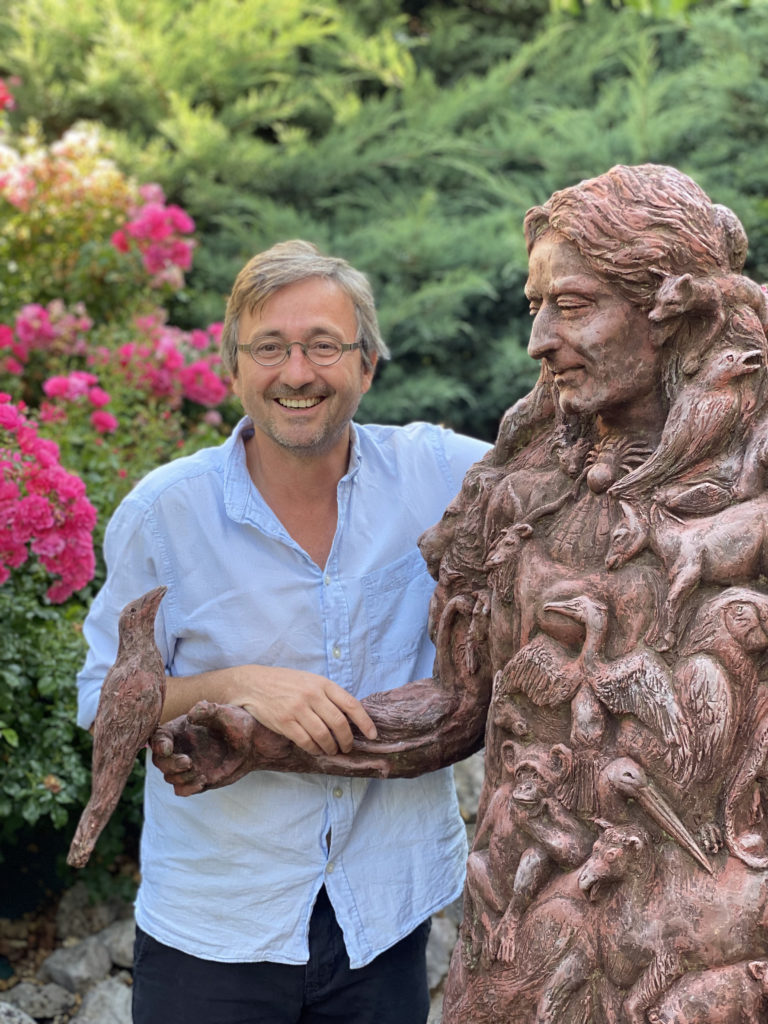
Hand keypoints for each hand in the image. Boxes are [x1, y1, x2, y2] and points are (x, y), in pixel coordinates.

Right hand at [151, 701, 290, 795]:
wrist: (254, 743)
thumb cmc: (238, 723)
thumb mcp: (224, 712)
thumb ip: (208, 710)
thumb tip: (191, 715)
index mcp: (181, 729)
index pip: (157, 737)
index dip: (156, 744)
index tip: (167, 748)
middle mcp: (181, 747)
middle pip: (159, 761)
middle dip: (170, 763)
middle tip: (188, 761)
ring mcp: (187, 765)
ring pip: (169, 777)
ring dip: (181, 777)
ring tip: (200, 772)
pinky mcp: (196, 778)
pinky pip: (181, 790)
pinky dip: (187, 789)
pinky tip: (203, 781)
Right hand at [228, 666, 377, 755]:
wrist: (254, 683)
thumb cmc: (285, 683)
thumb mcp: (310, 680)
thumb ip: (328, 695)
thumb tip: (349, 717)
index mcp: (322, 684)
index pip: (351, 704)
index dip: (365, 722)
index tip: (372, 735)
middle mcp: (312, 695)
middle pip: (339, 724)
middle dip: (347, 740)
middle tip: (347, 747)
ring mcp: (298, 709)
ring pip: (324, 735)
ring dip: (331, 747)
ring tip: (332, 750)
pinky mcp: (284, 722)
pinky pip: (306, 742)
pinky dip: (315, 749)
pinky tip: (317, 750)